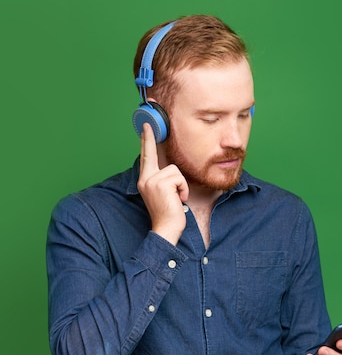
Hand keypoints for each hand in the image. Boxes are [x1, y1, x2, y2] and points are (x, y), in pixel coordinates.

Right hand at [137, 123, 188, 244]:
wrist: (166, 229)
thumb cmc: (168, 213)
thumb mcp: (162, 193)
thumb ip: (162, 179)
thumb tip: (170, 167)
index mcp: (144, 180)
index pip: (146, 157)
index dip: (145, 141)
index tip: (145, 127)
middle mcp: (145, 179)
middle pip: (152, 153)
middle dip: (150, 138)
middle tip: (149, 125)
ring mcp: (151, 181)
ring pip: (174, 169)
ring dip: (181, 184)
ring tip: (177, 197)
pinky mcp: (161, 184)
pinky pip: (179, 178)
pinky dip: (183, 189)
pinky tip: (179, 199)